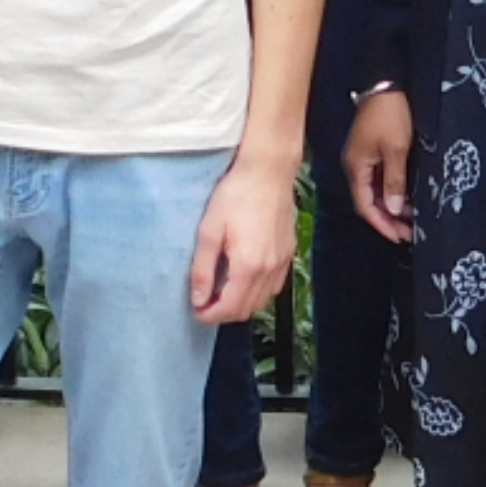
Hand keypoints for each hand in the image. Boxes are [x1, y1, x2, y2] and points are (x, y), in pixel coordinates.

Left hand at [189, 152, 302, 322]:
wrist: (268, 171)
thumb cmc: (236, 195)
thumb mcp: (209, 230)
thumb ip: (203, 269)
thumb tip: (198, 299)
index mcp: (248, 266)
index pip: (230, 308)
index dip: (210, 315)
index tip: (196, 310)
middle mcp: (269, 269)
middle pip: (248, 309)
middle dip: (224, 313)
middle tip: (205, 303)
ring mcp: (283, 262)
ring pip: (263, 301)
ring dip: (242, 304)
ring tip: (222, 292)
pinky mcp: (289, 252)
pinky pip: (274, 286)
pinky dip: (258, 292)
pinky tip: (244, 280)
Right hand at [343, 89, 415, 241]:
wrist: (386, 83)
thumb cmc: (390, 115)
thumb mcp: (396, 149)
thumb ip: (394, 181)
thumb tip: (392, 210)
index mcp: (356, 167)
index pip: (364, 205)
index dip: (381, 224)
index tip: (399, 237)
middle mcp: (355, 166)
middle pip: (368, 201)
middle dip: (387, 219)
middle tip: (409, 233)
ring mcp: (363, 158)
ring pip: (374, 191)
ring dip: (391, 206)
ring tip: (411, 219)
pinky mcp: (372, 151)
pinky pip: (379, 179)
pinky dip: (392, 191)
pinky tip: (406, 198)